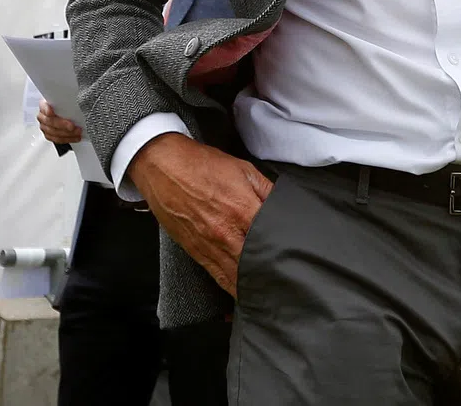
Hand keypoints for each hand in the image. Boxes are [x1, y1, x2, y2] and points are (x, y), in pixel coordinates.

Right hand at [37, 100, 82, 144]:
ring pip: (53, 132)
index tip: (51, 112)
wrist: (63, 110)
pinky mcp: (49, 134)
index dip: (47, 110)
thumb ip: (67, 99)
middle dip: (62, 125)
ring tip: (77, 132)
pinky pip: (56, 139)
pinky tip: (75, 137)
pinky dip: (67, 139)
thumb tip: (78, 98)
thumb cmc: (64, 104)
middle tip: (72, 126)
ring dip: (66, 134)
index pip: (44, 107)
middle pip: (50, 122)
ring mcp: (45, 126)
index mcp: (44, 105)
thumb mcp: (65, 99)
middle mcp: (42, 116)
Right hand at [128, 133, 272, 296]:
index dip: (285, 249)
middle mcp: (226, 233)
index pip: (271, 238)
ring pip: (235, 277)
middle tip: (288, 283)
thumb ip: (266, 189)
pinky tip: (241, 295)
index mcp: (242, 210)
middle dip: (270, 274)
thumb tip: (283, 205)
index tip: (296, 258)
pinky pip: (216, 276)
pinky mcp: (195, 252)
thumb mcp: (243, 169)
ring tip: (270, 295)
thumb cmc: (203, 165)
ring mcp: (209, 246)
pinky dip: (230, 287)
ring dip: (252, 287)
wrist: (164, 167)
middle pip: (254, 264)